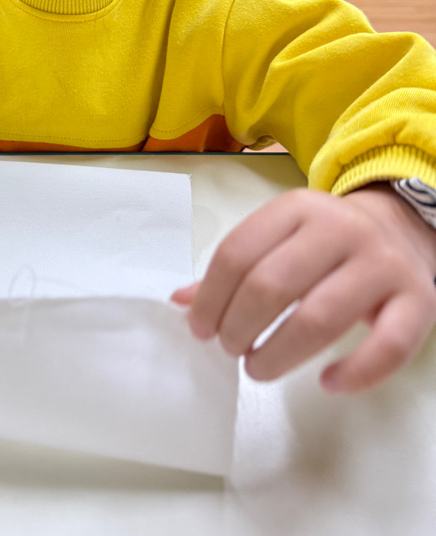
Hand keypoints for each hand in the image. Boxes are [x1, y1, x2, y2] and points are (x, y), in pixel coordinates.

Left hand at [172, 185, 435, 392]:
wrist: (402, 228)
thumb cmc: (326, 242)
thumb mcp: (280, 238)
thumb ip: (235, 267)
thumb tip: (180, 302)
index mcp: (297, 209)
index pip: (237, 253)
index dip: (210, 297)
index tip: (199, 328)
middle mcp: (339, 230)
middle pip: (271, 285)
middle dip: (238, 326)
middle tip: (230, 348)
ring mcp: (381, 265)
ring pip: (319, 318)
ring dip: (278, 354)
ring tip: (257, 368)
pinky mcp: (418, 301)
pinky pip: (387, 347)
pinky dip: (354, 373)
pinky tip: (327, 383)